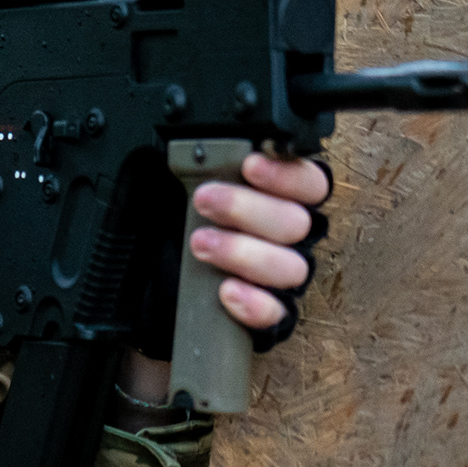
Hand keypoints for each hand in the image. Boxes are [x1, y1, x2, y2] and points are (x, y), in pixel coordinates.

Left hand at [188, 153, 331, 339]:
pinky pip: (278, 314)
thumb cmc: (178, 221)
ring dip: (244, 253)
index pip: (310, 183)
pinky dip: (255, 303)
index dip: (286, 174)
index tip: (249, 165)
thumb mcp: (186, 185)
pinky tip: (227, 292)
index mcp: (283, 199)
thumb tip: (192, 151)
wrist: (157, 276)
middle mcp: (291, 239)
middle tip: (205, 200)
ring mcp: (282, 278)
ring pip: (291, 268)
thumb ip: (205, 167)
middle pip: (296, 223)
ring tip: (200, 244)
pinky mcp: (269, 314)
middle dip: (247, 209)